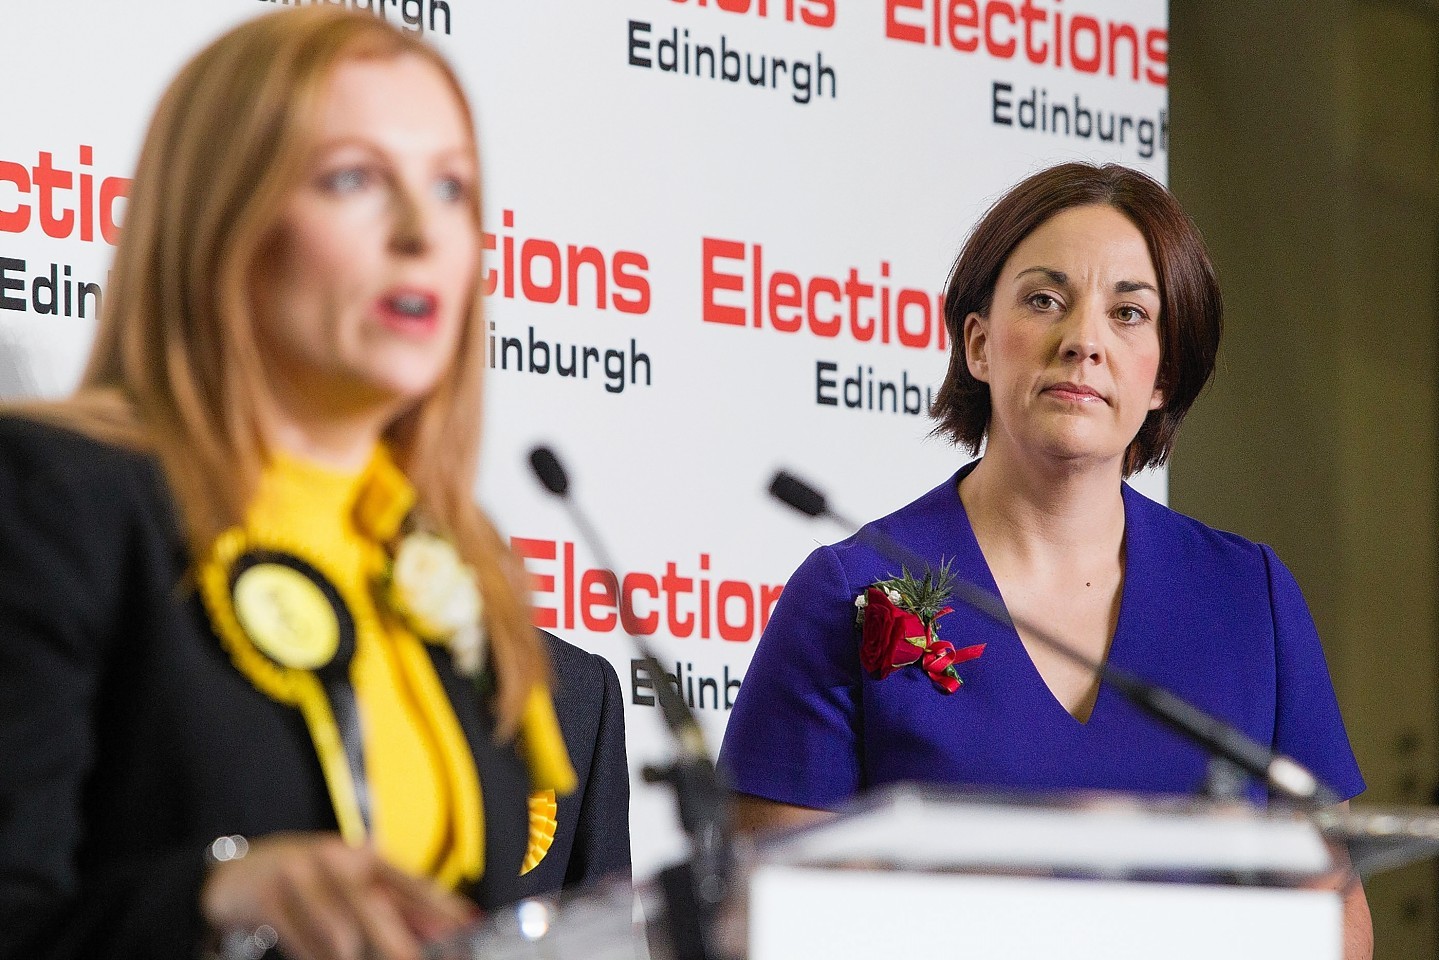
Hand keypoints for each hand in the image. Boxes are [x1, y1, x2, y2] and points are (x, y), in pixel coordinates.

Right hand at [199, 832, 477, 959]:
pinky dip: (313, 958)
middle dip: (399, 943)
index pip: (411, 881)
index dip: (441, 907)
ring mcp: (301, 873)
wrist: (237, 873)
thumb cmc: (307, 883)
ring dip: (347, 958)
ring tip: (348, 959)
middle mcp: (337, 859)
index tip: (468, 929)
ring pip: (338, 931)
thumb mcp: (349, 886)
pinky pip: (301, 941)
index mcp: (366, 857)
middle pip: (375, 905)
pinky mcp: (269, 894)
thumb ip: (391, 908)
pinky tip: (318, 959)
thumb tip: (441, 931)